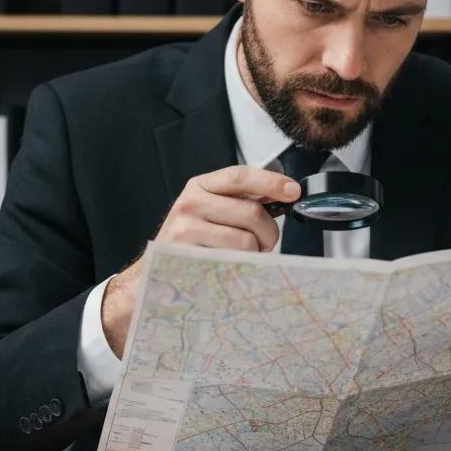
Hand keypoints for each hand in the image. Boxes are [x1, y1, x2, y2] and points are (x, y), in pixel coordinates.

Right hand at [100, 166, 300, 356]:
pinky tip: (231, 267)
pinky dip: (241, 268)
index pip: (240, 176)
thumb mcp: (214, 211)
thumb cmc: (192, 242)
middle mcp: (189, 203)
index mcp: (200, 186)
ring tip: (244, 257)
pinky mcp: (186, 258)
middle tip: (265, 243)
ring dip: (255, 254)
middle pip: (251, 212)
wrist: (156, 274)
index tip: (293, 191)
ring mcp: (185, 230)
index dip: (271, 182)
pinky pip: (232, 263)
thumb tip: (284, 193)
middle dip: (269, 232)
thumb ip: (244, 200)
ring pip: (245, 241)